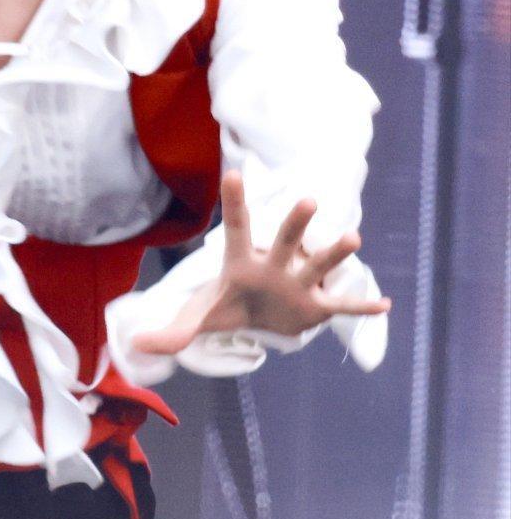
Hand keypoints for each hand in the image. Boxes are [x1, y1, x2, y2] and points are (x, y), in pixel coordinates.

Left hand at [130, 170, 390, 358]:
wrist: (260, 322)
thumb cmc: (229, 307)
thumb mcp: (200, 319)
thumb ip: (172, 331)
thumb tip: (136, 344)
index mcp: (243, 262)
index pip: (236, 227)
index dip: (234, 203)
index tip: (232, 173)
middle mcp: (276, 266)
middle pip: (286, 241)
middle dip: (296, 223)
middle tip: (307, 201)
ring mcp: (299, 284)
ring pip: (318, 265)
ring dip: (334, 254)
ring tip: (352, 239)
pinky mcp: (316, 306)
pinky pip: (340, 305)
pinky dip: (361, 307)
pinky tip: (383, 305)